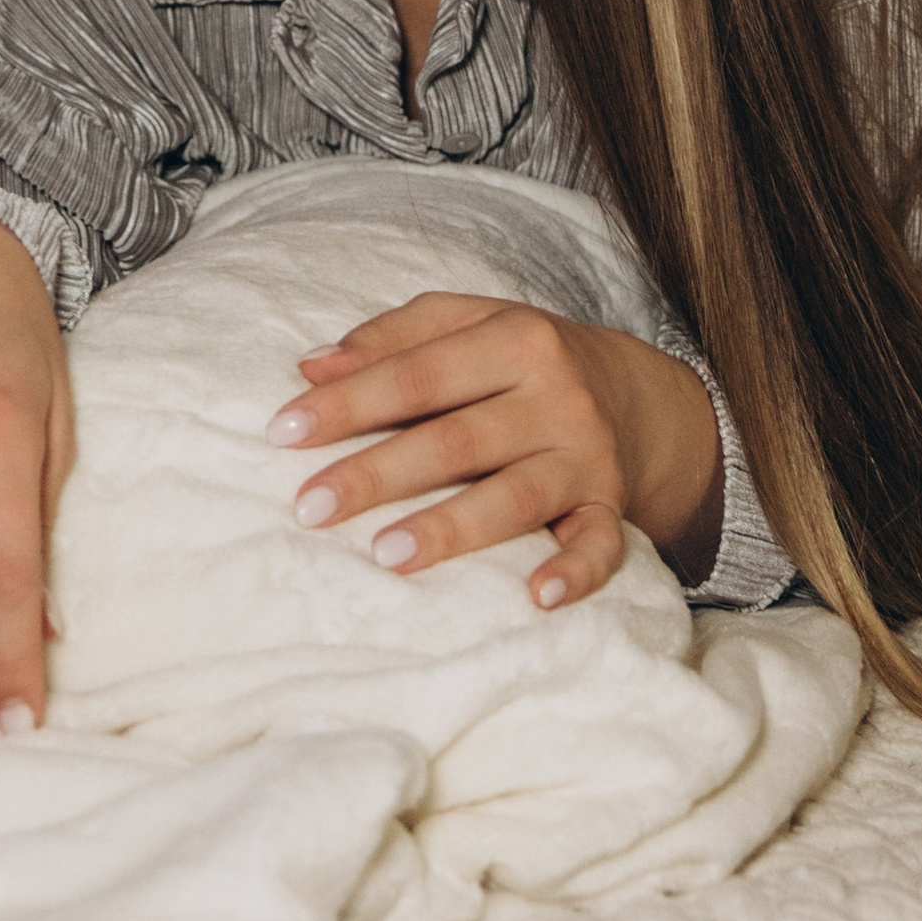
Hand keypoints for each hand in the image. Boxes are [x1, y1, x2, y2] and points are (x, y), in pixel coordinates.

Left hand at [265, 292, 725, 606]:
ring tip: (386, 554)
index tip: (283, 432)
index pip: (417, 374)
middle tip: (309, 506)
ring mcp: (586, 456)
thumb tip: (310, 368)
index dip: (348, 403)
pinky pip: (600, 544)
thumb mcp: (467, 323)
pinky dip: (574, 572)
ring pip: (515, 495)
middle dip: (378, 473)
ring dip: (452, 527)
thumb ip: (390, 338)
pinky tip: (537, 597)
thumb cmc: (524, 359)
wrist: (638, 397)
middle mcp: (555, 395)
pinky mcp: (612, 507)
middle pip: (456, 438)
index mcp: (514, 338)